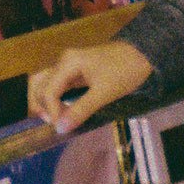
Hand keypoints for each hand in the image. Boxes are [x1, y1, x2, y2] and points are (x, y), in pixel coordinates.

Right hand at [29, 40, 153, 133]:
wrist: (143, 54)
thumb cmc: (124, 72)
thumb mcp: (104, 94)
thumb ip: (80, 110)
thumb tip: (59, 129)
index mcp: (68, 63)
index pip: (48, 91)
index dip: (51, 112)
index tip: (62, 128)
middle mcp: (63, 61)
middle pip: (39, 85)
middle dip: (42, 106)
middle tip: (55, 124)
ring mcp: (68, 65)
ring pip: (46, 83)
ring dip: (45, 102)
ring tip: (55, 118)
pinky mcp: (75, 70)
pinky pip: (58, 84)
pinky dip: (55, 98)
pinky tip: (62, 111)